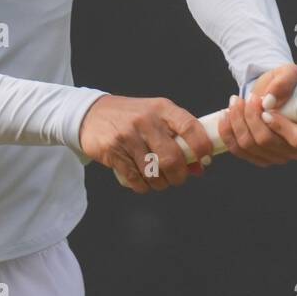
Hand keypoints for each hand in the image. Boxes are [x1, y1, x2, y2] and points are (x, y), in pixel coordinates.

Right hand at [78, 95, 215, 192]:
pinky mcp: (113, 150)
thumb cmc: (131, 117)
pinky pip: (135, 178)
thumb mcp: (157, 118)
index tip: (204, 158)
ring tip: (159, 180)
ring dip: (160, 183)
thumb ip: (178, 138)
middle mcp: (146, 120)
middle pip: (172, 158)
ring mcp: (128, 135)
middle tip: (178, 178)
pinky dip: (142, 186)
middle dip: (179, 175)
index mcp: (162, 109)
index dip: (201, 146)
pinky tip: (142, 181)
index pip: (190, 127)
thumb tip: (199, 167)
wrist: (91, 113)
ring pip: (153, 172)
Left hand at [219, 63, 296, 166]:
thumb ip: (284, 82)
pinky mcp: (261, 158)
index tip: (266, 109)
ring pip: (250, 145)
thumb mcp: (289, 73)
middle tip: (247, 98)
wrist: (271, 93)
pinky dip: (228, 132)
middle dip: (251, 117)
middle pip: (268, 142)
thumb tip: (270, 99)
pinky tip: (227, 116)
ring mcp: (279, 157)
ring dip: (237, 121)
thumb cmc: (285, 85)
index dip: (280, 125)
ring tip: (235, 102)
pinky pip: (239, 151)